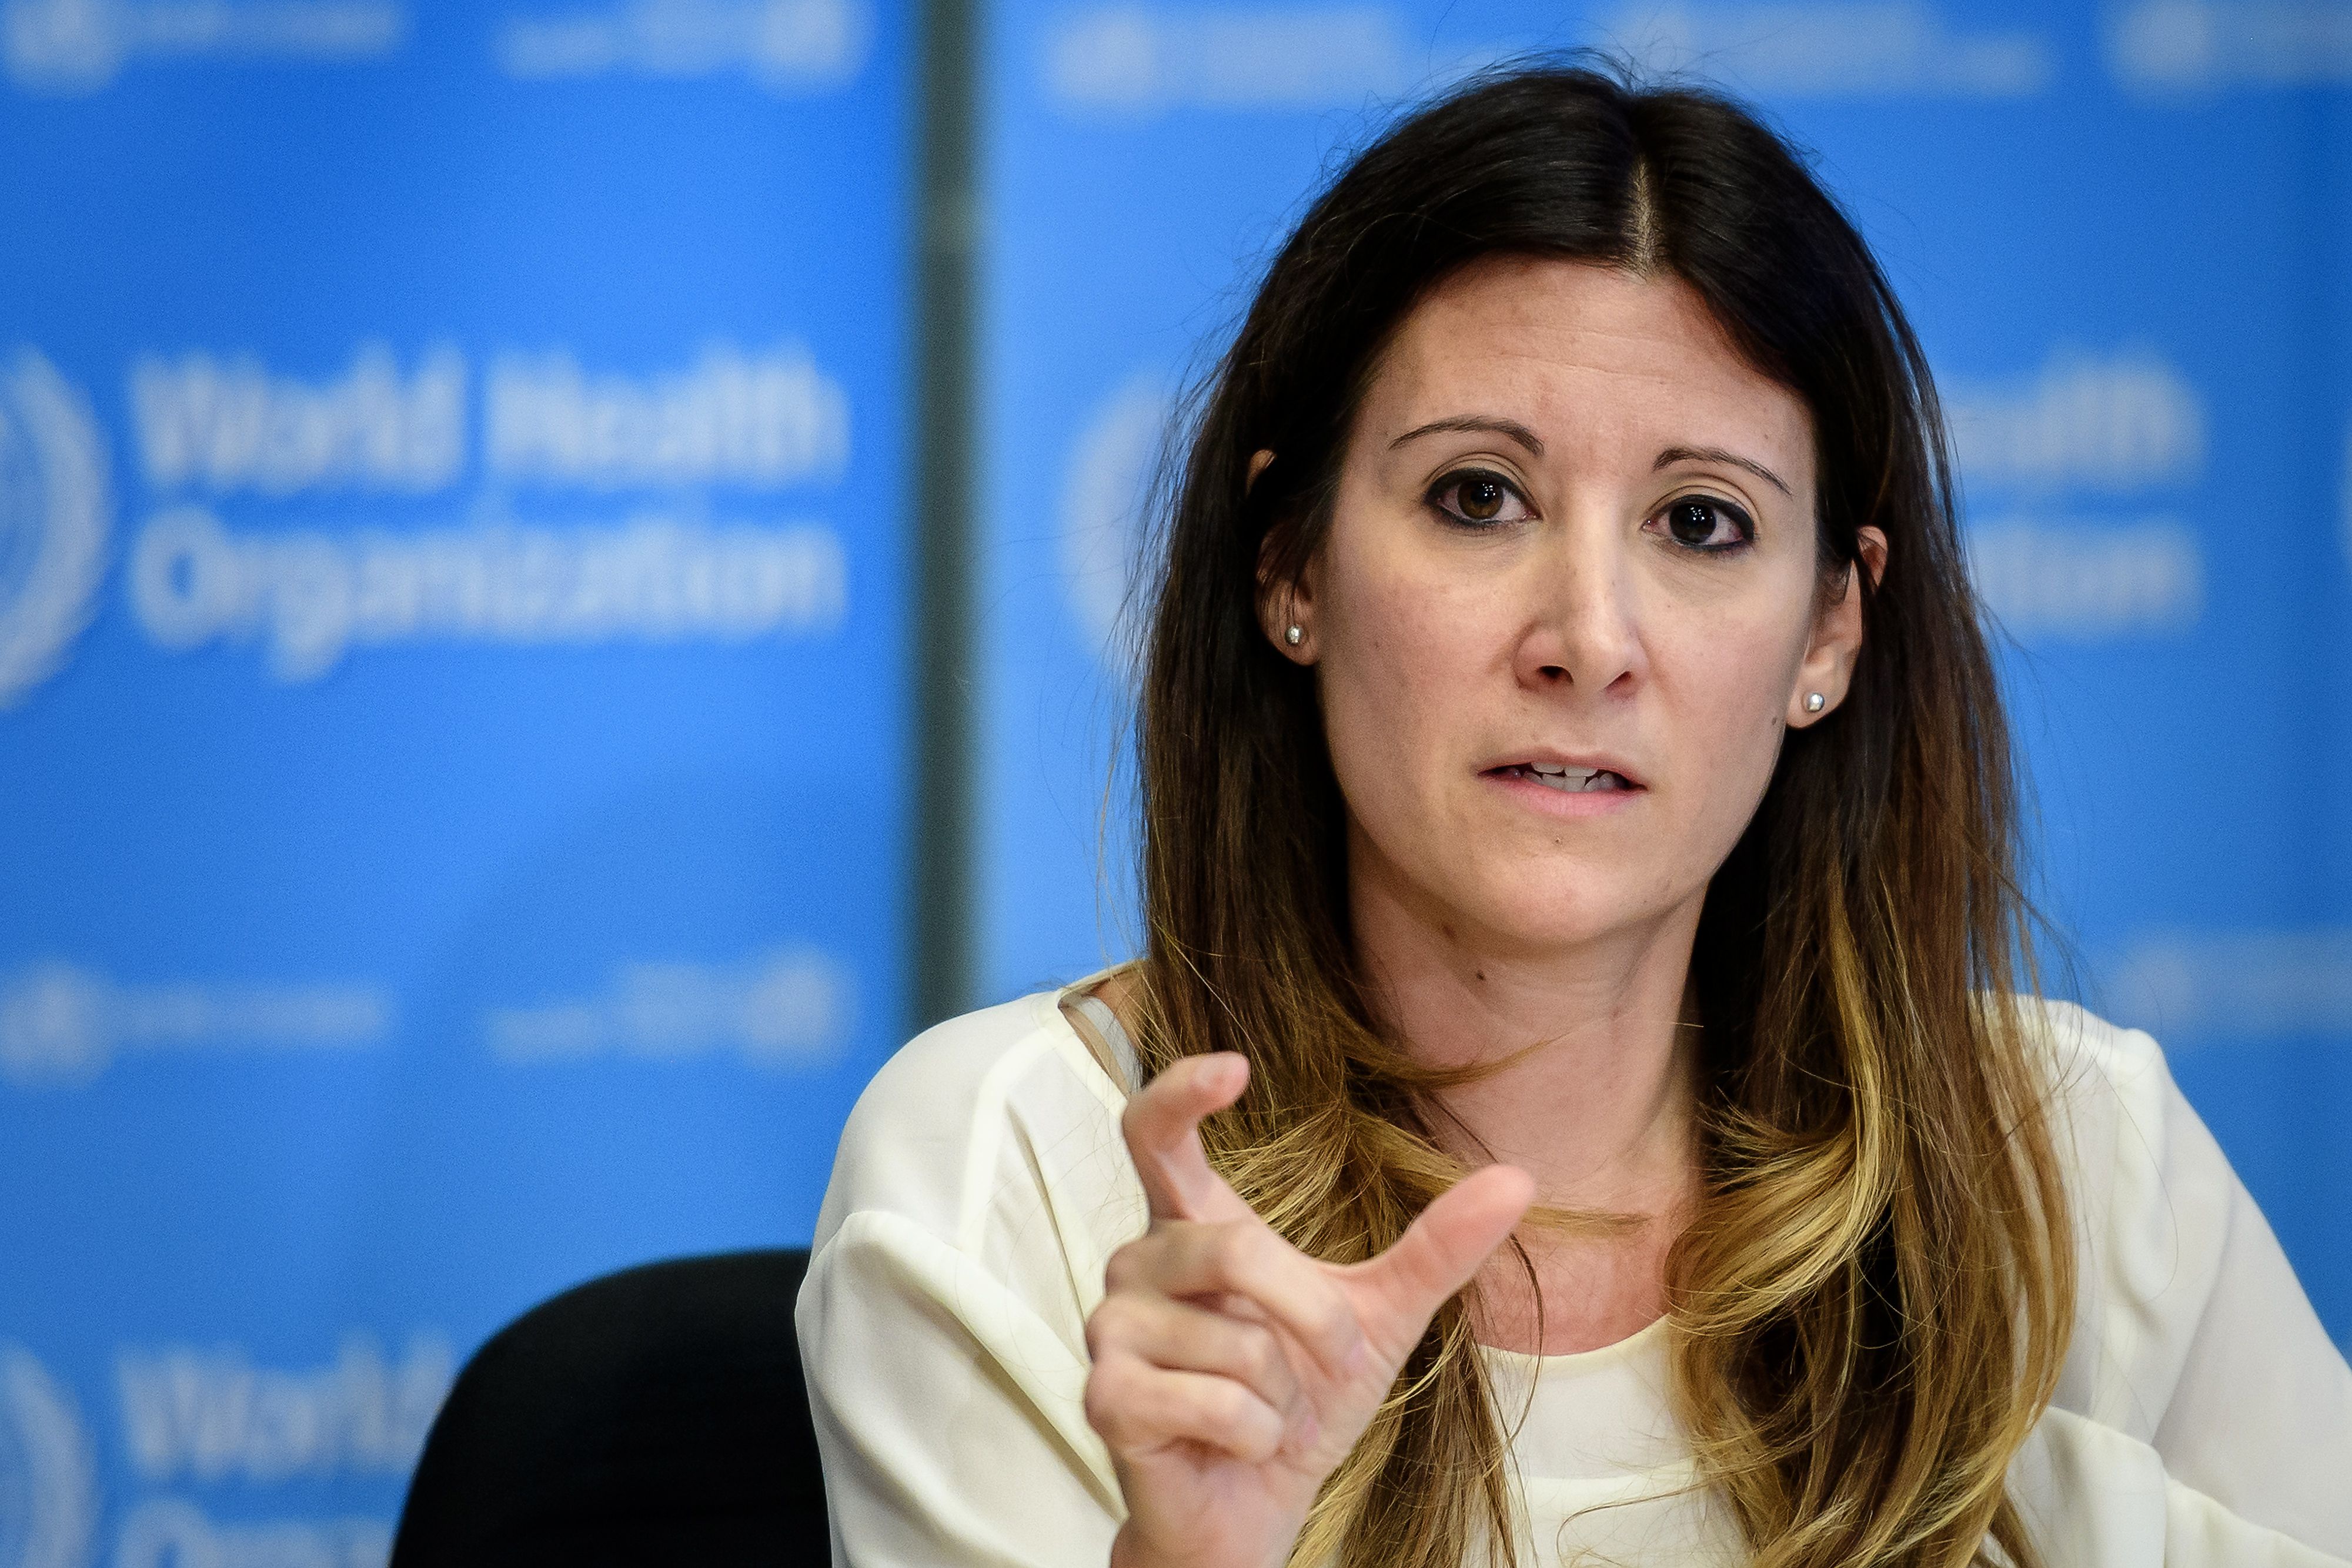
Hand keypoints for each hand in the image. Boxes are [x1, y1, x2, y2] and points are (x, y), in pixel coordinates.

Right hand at [1085, 1053, 1533, 1567]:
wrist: (1253, 1506)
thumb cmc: (1298, 1400)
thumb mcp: (1380, 1317)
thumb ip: (1437, 1248)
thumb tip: (1518, 1180)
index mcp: (1189, 1224)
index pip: (1155, 1130)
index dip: (1181, 1090)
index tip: (1233, 1068)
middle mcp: (1136, 1261)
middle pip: (1233, 1249)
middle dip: (1311, 1321)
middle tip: (1327, 1366)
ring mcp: (1109, 1328)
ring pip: (1233, 1343)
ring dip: (1282, 1397)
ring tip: (1264, 1415)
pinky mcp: (1105, 1397)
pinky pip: (1213, 1404)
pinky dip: (1254, 1437)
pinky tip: (1235, 1445)